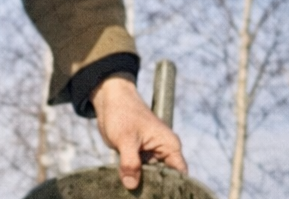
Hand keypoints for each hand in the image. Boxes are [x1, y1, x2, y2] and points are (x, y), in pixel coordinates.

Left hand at [90, 75, 187, 189]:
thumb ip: (130, 162)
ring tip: (134, 194)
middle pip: (165, 179)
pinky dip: (134, 179)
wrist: (109, 99)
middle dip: (155, 187)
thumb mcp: (125, 139)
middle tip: (142, 197)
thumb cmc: (122, 113)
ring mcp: (151, 155)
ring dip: (143, 184)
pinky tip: (126, 185)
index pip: (179, 174)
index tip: (161, 196)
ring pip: (151, 177)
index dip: (174, 187)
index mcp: (169, 145)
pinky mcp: (138, 156)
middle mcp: (163, 152)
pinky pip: (139, 173)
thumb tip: (132, 185)